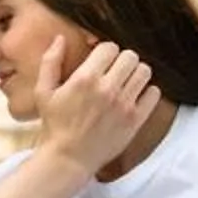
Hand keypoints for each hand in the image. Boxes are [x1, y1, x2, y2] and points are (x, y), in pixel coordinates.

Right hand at [36, 40, 158, 167]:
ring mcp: (124, 104)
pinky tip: (136, 96)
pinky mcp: (135, 119)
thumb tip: (60, 38)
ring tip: (126, 82)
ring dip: (136, 73)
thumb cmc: (55, 124)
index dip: (105, 51)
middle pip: (130, 56)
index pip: (110, 47)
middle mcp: (107, 89)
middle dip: (122, 60)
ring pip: (144, 72)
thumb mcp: (43, 91)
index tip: (101, 60)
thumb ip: (50, 62)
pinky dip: (148, 92)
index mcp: (85, 78)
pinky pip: (154, 94)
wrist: (68, 158)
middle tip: (115, 70)